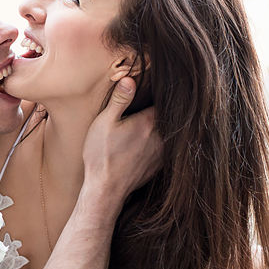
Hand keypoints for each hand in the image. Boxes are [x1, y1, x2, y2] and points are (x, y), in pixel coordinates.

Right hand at [80, 77, 162, 207]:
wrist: (105, 189)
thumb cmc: (101, 155)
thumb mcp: (105, 122)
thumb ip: (119, 99)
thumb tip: (130, 78)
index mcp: (149, 122)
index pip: (163, 101)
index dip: (159, 94)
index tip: (152, 91)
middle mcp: (161, 137)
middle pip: (167, 118)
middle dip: (159, 112)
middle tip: (146, 108)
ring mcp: (162, 153)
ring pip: (166, 134)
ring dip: (159, 129)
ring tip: (144, 127)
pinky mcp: (158, 166)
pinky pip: (163, 149)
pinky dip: (157, 144)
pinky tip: (143, 145)